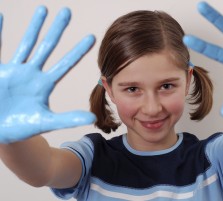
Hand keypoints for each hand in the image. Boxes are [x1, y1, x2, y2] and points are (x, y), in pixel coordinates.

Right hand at [0, 6, 95, 143]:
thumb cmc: (22, 128)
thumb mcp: (46, 122)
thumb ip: (68, 119)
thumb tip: (93, 117)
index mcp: (45, 85)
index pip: (66, 64)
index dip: (78, 51)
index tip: (92, 37)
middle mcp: (32, 73)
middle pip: (48, 47)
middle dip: (57, 29)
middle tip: (67, 11)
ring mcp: (15, 70)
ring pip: (27, 43)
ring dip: (34, 26)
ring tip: (44, 8)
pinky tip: (1, 16)